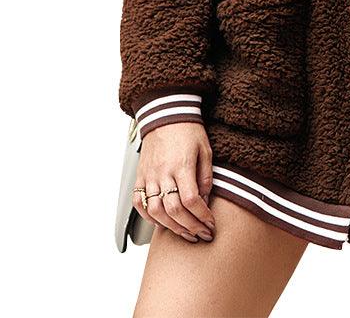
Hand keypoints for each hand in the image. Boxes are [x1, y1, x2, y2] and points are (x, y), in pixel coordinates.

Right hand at [133, 123, 216, 241]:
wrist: (166, 115)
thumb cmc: (188, 131)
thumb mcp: (205, 150)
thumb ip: (205, 177)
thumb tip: (205, 201)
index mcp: (181, 165)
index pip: (191, 200)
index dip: (202, 216)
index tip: (210, 224)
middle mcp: (163, 172)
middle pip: (173, 210)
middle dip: (190, 227)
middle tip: (201, 235)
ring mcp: (149, 175)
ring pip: (155, 211)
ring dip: (171, 227)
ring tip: (185, 233)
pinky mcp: (140, 176)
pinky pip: (139, 203)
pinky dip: (148, 217)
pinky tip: (161, 223)